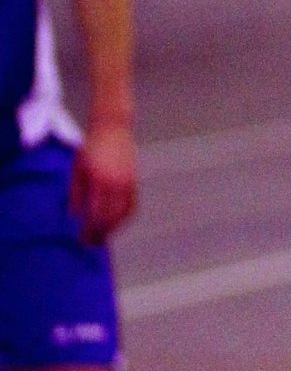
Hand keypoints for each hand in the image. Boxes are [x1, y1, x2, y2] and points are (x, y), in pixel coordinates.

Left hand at [71, 121, 137, 242]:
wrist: (112, 127)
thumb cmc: (90, 147)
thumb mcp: (77, 169)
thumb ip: (75, 193)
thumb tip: (75, 215)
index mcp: (99, 181)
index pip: (95, 215)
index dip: (89, 230)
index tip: (82, 239)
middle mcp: (116, 184)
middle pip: (110, 218)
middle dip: (101, 233)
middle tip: (91, 242)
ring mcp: (128, 182)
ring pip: (124, 214)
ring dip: (114, 228)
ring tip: (103, 235)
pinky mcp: (134, 180)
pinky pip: (132, 205)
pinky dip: (125, 217)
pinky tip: (116, 222)